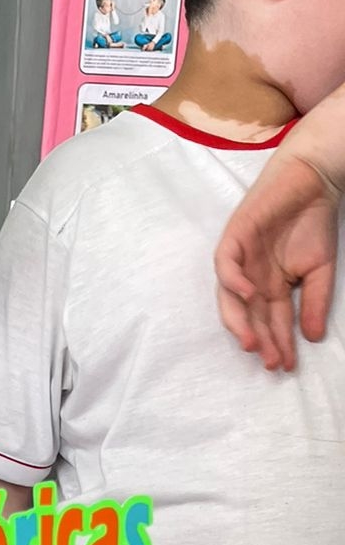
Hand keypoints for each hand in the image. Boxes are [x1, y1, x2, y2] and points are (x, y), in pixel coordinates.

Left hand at [215, 150, 340, 369]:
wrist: (313, 179)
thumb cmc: (313, 222)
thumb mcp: (319, 269)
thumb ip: (313, 302)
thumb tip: (313, 337)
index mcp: (269, 288)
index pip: (271, 322)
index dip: (278, 344)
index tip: (286, 365)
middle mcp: (250, 279)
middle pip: (250, 317)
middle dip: (260, 341)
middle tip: (271, 362)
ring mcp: (239, 260)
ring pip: (230, 299)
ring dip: (240, 322)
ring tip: (252, 343)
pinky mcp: (234, 239)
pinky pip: (225, 266)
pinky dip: (233, 282)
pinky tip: (249, 297)